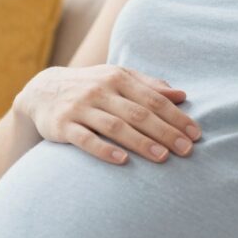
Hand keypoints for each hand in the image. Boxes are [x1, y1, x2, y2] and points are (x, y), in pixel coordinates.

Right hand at [16, 65, 201, 165]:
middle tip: (187, 150)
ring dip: (141, 142)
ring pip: (115, 126)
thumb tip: (182, 95)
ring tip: (163, 158)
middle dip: (166, 132)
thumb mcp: (118, 78)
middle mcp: (100, 90)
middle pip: (139, 113)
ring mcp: (80, 107)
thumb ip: (149, 86)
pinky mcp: (62, 125)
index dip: (176, 117)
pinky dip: (104, 149)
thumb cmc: (91, 86)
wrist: (42, 90)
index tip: (196, 134)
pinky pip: (85, 139)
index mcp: (118, 77)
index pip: (154, 99)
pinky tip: (122, 160)